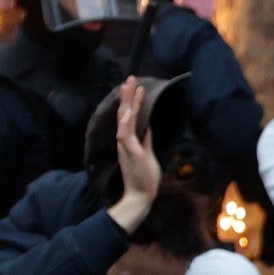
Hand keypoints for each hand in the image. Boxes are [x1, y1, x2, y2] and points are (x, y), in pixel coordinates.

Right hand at [107, 77, 163, 232]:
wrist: (140, 196)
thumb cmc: (143, 177)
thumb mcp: (147, 152)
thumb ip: (147, 138)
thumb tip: (149, 124)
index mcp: (129, 140)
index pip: (130, 116)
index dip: (133, 101)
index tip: (136, 85)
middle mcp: (124, 141)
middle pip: (124, 114)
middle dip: (127, 95)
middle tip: (130, 78)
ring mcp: (125, 146)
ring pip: (124, 119)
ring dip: (126, 102)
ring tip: (128, 86)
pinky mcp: (129, 152)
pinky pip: (126, 134)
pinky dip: (127, 121)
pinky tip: (130, 109)